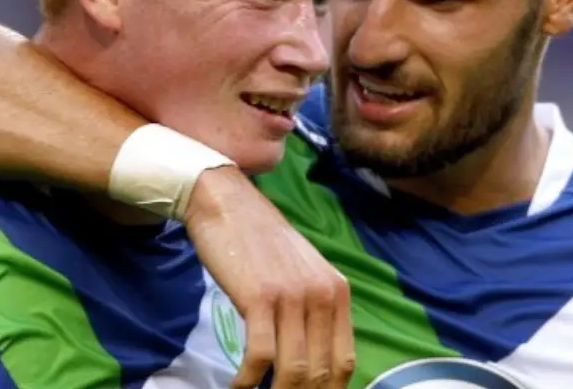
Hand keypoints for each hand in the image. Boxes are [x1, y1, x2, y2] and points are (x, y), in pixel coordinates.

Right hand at [184, 166, 354, 388]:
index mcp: (337, 292)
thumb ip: (312, 311)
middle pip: (320, 372)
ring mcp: (292, 295)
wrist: (228, 202)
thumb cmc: (259, 242)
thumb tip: (309, 362)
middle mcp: (323, 295)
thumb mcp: (301, 273)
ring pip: (294, 370)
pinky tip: (238, 386)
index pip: (344, 361)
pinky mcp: (260, 297)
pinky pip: (260, 355)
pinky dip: (248, 380)